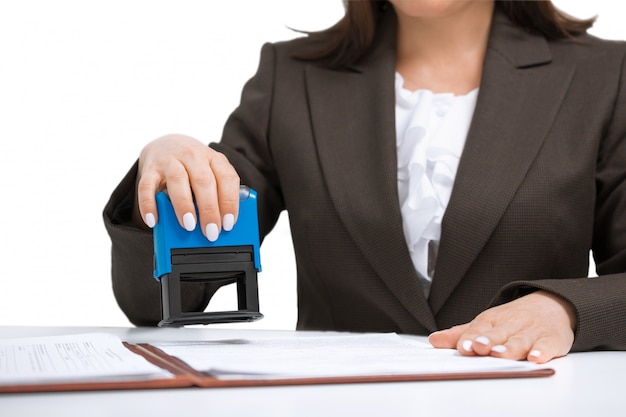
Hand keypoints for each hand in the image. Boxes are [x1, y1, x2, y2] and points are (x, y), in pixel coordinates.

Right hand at [135, 134, 239, 240]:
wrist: (167, 145)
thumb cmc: (194, 168)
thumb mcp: (212, 174)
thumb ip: (217, 194)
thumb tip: (220, 223)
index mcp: (214, 158)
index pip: (226, 178)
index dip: (229, 202)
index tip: (229, 223)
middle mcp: (193, 156)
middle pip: (203, 181)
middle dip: (209, 209)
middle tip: (211, 231)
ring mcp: (170, 161)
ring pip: (177, 179)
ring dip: (184, 205)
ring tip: (189, 226)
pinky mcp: (149, 169)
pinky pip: (146, 186)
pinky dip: (149, 204)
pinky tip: (154, 220)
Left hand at [428, 290, 575, 362]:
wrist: (551, 304)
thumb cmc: (512, 319)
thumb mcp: (486, 323)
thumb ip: (461, 334)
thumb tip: (434, 341)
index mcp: (491, 321)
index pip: (478, 329)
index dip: (469, 339)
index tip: (462, 348)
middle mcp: (510, 325)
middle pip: (498, 334)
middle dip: (487, 341)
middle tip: (478, 348)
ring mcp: (531, 332)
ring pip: (519, 341)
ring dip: (510, 348)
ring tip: (500, 355)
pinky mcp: (552, 339)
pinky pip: (547, 346)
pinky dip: (543, 351)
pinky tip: (536, 358)